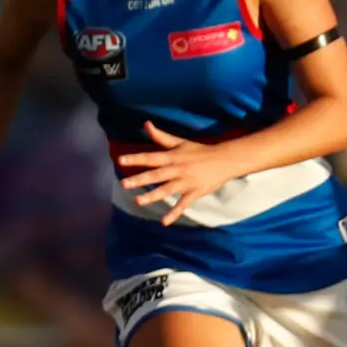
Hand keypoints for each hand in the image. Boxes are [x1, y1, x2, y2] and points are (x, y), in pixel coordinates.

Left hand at [116, 122, 242, 224]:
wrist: (225, 160)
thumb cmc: (200, 150)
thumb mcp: (180, 142)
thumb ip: (161, 136)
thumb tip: (146, 124)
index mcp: (173, 156)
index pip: (151, 157)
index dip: (136, 158)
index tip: (121, 160)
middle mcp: (178, 169)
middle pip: (156, 175)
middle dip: (140, 179)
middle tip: (124, 184)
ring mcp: (186, 182)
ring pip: (167, 190)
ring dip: (153, 196)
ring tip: (138, 201)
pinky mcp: (195, 192)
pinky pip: (183, 204)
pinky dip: (174, 213)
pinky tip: (164, 222)